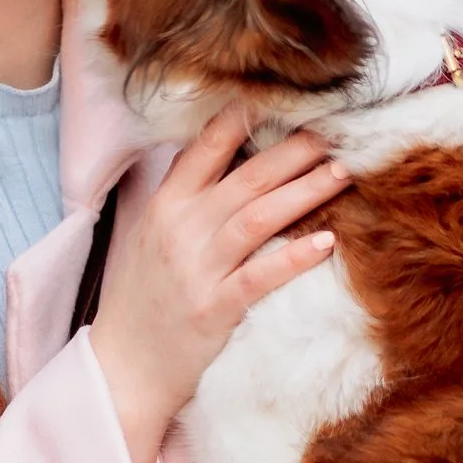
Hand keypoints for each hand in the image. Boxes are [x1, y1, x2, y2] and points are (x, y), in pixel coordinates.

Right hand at [88, 109, 346, 462]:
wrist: (121, 365)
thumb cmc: (142, 298)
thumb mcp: (149, 235)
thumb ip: (185, 197)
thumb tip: (226, 155)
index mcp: (165, 204)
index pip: (207, 147)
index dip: (247, 119)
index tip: (286, 97)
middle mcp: (180, 228)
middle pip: (246, 177)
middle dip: (294, 150)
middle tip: (337, 131)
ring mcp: (197, 268)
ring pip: (258, 217)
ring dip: (304, 192)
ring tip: (342, 172)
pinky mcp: (213, 309)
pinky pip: (259, 277)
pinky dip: (293, 257)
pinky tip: (326, 242)